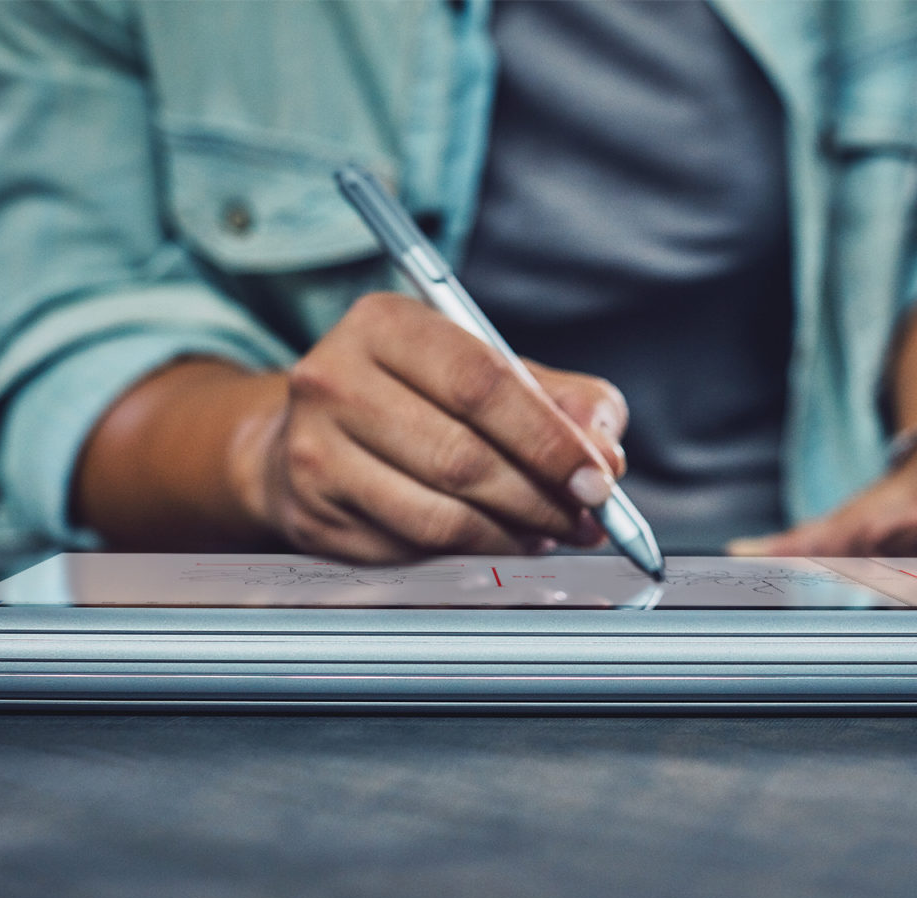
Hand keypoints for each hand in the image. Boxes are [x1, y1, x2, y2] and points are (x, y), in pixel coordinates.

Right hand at [253, 292, 627, 560]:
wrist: (312, 438)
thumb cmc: (413, 399)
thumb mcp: (487, 370)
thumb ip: (561, 399)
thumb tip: (604, 448)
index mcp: (385, 323)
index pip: (481, 384)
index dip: (549, 439)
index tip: (597, 477)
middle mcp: (335, 380)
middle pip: (462, 457)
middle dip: (541, 498)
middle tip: (586, 517)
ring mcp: (316, 452)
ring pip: (440, 517)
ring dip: (512, 535)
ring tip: (548, 531)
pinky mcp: (314, 516)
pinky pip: (413, 550)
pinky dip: (472, 553)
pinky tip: (498, 539)